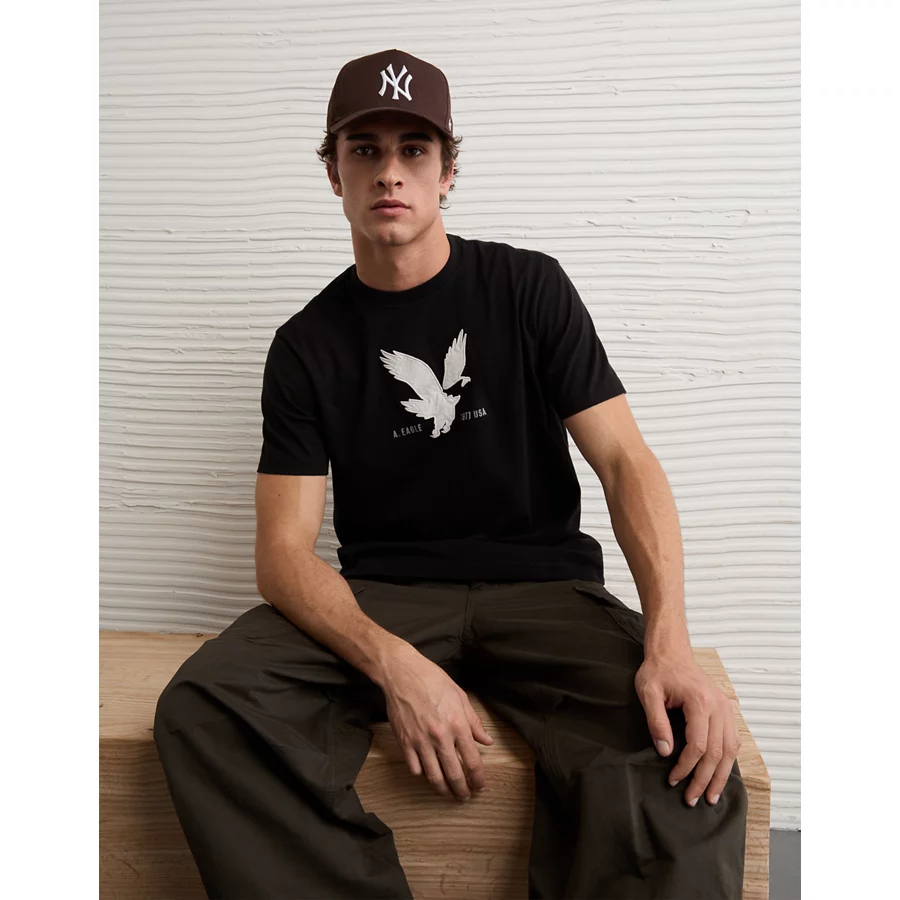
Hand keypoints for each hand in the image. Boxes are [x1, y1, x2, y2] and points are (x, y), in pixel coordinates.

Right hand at [380, 644, 493, 800]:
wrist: (402, 674)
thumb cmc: (432, 680)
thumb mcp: (460, 696)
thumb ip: (474, 722)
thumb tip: (486, 741)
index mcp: (458, 725)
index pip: (472, 761)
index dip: (479, 778)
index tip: (481, 786)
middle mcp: (440, 737)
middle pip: (454, 774)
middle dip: (463, 790)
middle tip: (466, 796)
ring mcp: (420, 741)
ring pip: (434, 776)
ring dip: (444, 789)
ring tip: (449, 793)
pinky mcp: (404, 742)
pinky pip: (415, 768)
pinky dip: (422, 775)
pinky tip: (428, 775)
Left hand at [634, 647, 741, 807]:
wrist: (671, 652)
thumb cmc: (658, 671)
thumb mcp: (648, 692)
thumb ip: (656, 721)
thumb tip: (665, 752)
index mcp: (699, 702)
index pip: (698, 745)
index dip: (686, 767)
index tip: (673, 780)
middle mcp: (719, 706)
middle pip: (717, 752)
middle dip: (704, 779)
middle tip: (692, 800)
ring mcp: (726, 708)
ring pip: (730, 750)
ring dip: (721, 776)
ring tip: (711, 797)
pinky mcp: (726, 710)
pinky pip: (733, 740)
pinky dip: (728, 760)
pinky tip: (720, 774)